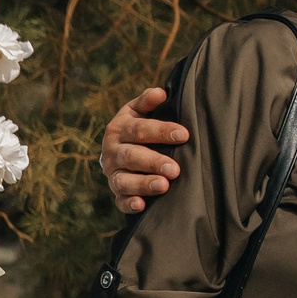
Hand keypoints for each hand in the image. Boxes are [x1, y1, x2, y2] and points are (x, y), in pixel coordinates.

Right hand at [100, 87, 188, 212]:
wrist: (118, 149)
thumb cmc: (138, 128)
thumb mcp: (139, 111)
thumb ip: (148, 102)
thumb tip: (160, 92)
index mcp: (119, 129)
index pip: (140, 129)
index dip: (161, 131)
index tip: (184, 135)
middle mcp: (112, 152)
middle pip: (131, 156)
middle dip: (153, 162)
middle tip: (175, 169)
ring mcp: (113, 173)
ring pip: (124, 180)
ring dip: (143, 184)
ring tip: (164, 186)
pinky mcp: (117, 193)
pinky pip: (119, 201)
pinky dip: (129, 204)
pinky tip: (142, 205)